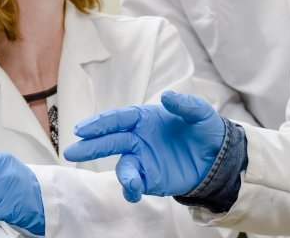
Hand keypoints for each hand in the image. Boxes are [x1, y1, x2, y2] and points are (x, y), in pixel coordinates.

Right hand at [61, 90, 225, 202]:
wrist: (218, 157)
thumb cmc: (204, 130)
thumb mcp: (201, 114)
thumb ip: (184, 105)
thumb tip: (166, 96)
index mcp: (144, 119)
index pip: (117, 119)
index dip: (99, 123)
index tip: (83, 128)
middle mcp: (138, 138)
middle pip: (111, 141)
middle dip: (91, 146)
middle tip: (72, 151)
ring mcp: (143, 159)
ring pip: (124, 166)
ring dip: (123, 174)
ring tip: (131, 182)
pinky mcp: (151, 178)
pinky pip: (135, 185)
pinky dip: (131, 189)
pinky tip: (135, 192)